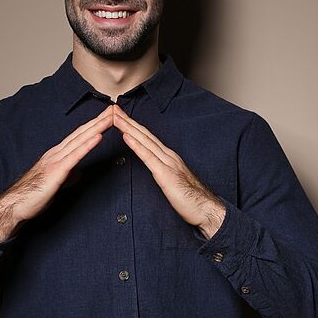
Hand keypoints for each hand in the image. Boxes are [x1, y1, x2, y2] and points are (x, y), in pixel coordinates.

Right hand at [0, 105, 114, 242]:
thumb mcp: (55, 182)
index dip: (94, 126)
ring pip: (80, 140)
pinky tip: (98, 137)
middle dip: (99, 120)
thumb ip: (67, 175)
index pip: (79, 137)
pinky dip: (87, 145)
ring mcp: (56, 160)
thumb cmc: (33, 195)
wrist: (16, 205)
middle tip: (114, 108)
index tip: (108, 117)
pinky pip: (75, 156)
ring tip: (111, 117)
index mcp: (57, 155)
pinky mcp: (56, 171)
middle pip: (82, 133)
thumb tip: (77, 173)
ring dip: (97, 127)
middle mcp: (57, 153)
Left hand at [112, 105, 225, 238]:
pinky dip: (136, 145)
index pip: (147, 138)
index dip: (132, 126)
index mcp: (168, 157)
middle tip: (113, 108)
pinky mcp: (166, 174)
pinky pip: (148, 157)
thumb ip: (162, 171)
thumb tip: (152, 167)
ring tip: (115, 117)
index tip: (120, 117)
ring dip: (128, 128)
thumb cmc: (190, 198)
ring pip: (144, 141)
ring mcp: (167, 163)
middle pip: (144, 134)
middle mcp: (168, 155)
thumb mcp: (172, 181)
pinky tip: (126, 136)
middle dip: (127, 121)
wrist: (205, 209)